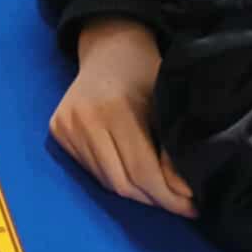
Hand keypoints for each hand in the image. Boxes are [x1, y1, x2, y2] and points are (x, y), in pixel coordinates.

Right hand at [48, 18, 196, 215]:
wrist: (108, 47)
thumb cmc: (145, 70)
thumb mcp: (166, 103)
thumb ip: (172, 148)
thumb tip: (182, 192)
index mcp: (114, 108)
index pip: (141, 170)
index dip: (169, 195)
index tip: (193, 205)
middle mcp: (83, 119)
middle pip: (122, 182)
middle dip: (155, 198)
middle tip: (181, 204)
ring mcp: (66, 126)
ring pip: (106, 181)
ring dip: (137, 192)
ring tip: (161, 191)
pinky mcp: (58, 131)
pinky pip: (93, 171)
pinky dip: (117, 178)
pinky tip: (136, 175)